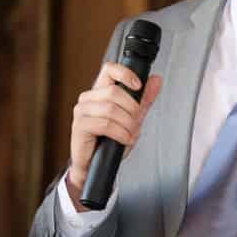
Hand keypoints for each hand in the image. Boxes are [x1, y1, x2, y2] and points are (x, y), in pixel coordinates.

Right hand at [66, 62, 163, 201]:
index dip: (125, 74)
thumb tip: (156, 80)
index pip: (109, 69)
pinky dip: (120, 133)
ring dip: (127, 124)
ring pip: (111, 109)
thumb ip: (143, 100)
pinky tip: (125, 139)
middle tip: (137, 122)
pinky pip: (105, 124)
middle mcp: (88, 98)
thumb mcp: (131, 119)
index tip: (138, 86)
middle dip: (132, 109)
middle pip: (114, 92)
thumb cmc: (108, 143)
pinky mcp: (80, 126)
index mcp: (99, 92)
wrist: (94, 166)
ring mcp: (82, 111)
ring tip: (131, 134)